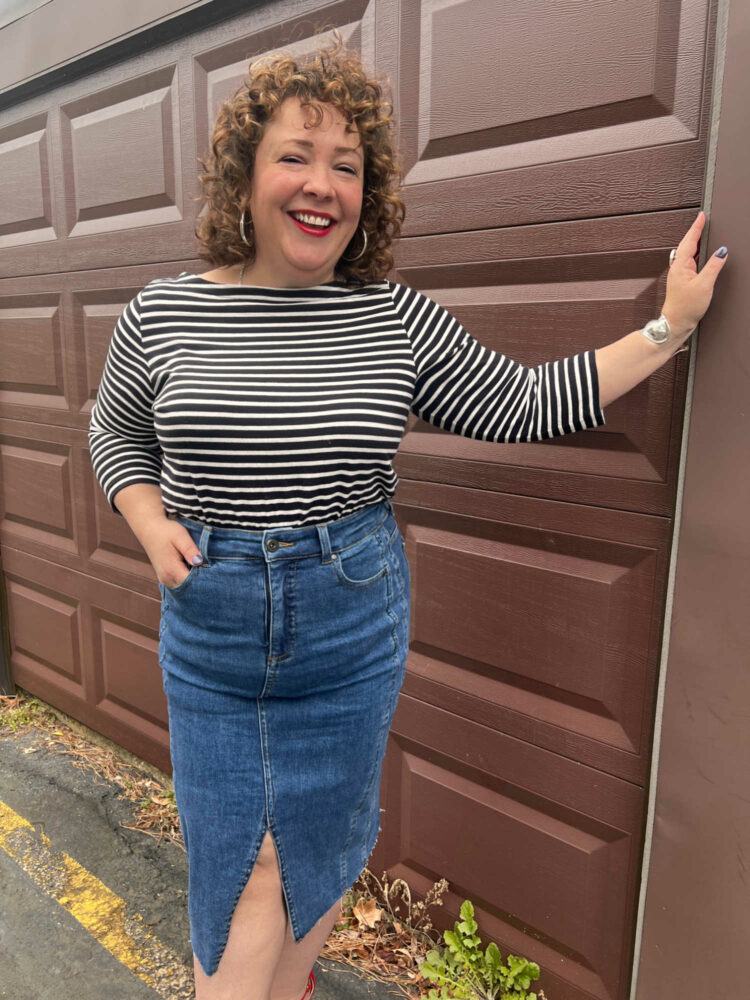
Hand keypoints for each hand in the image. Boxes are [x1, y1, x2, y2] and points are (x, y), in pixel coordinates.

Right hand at [139, 517, 203, 589]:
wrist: (149, 529)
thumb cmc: (165, 531)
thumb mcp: (180, 536)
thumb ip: (189, 549)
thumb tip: (199, 561)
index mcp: (171, 570)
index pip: (193, 583)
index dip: (205, 577)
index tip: (212, 568)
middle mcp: (167, 579)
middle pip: (190, 587)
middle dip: (201, 579)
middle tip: (209, 566)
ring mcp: (165, 580)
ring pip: (185, 586)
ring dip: (194, 578)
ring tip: (200, 565)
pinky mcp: (165, 578)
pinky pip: (180, 583)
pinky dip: (188, 577)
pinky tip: (192, 567)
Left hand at [661, 211, 727, 340]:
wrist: (675, 324)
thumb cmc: (685, 308)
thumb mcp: (704, 285)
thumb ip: (714, 266)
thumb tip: (721, 252)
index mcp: (680, 265)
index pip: (690, 240)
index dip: (697, 227)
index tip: (702, 215)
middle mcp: (678, 268)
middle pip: (688, 245)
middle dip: (696, 232)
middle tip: (703, 220)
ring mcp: (679, 275)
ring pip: (689, 253)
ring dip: (696, 243)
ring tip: (703, 233)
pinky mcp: (682, 282)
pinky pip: (690, 262)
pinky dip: (697, 255)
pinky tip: (701, 256)